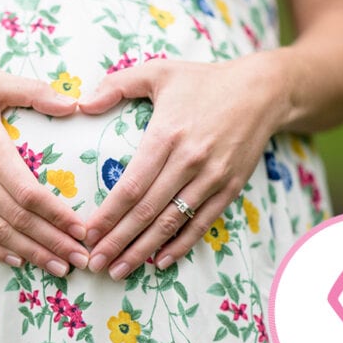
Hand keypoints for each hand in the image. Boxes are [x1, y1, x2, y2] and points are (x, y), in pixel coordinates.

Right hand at [0, 68, 89, 275]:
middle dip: (53, 242)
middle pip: (17, 219)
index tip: (82, 230)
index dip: (58, 215)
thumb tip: (74, 105)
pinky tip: (19, 260)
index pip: (29, 191)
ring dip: (30, 253)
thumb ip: (33, 91)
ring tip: (58, 267)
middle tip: (81, 259)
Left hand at [76, 54, 289, 279]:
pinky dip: (181, 245)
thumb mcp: (158, 72)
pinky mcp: (230, 188)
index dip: (107, 214)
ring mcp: (212, 177)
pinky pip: (202, 223)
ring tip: (119, 270)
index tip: (87, 234)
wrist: (262, 90)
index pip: (131, 185)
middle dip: (117, 241)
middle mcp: (189, 161)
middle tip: (94, 263)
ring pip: (171, 223)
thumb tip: (80, 105)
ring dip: (143, 250)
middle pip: (147, 211)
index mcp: (166, 135)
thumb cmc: (203, 81)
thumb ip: (116, 85)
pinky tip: (161, 262)